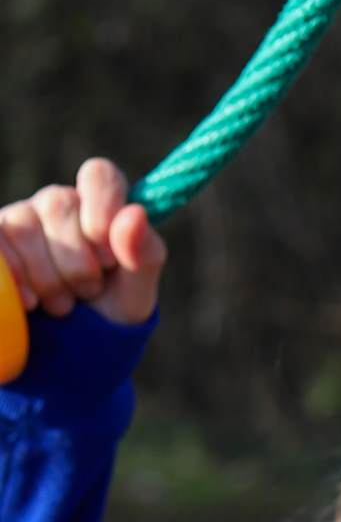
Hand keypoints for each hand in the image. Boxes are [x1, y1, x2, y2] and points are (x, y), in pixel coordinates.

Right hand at [0, 159, 166, 326]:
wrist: (70, 346)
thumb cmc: (108, 310)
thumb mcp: (136, 290)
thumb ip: (144, 253)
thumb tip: (135, 213)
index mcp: (100, 205)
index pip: (99, 175)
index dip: (103, 209)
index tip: (109, 257)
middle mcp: (58, 204)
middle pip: (59, 202)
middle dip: (78, 259)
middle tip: (89, 291)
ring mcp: (20, 219)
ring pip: (23, 226)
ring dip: (48, 276)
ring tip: (64, 304)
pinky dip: (15, 278)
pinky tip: (30, 302)